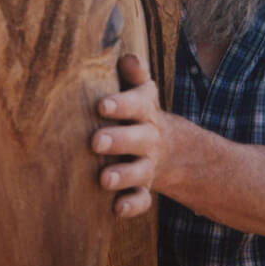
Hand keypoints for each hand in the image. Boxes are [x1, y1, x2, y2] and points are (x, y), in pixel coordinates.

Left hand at [91, 53, 173, 218]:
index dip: (121, 105)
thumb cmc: (138, 115)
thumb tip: (127, 56)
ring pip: (139, 171)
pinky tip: (116, 209)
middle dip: (117, 140)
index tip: (102, 106)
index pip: (136, 104)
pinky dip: (131, 205)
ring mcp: (147, 165)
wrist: (169, 149)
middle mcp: (148, 138)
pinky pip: (142, 200)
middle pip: (137, 138)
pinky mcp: (144, 188)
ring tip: (104, 179)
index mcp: (144, 111)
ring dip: (123, 175)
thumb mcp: (141, 92)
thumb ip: (134, 75)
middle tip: (95, 142)